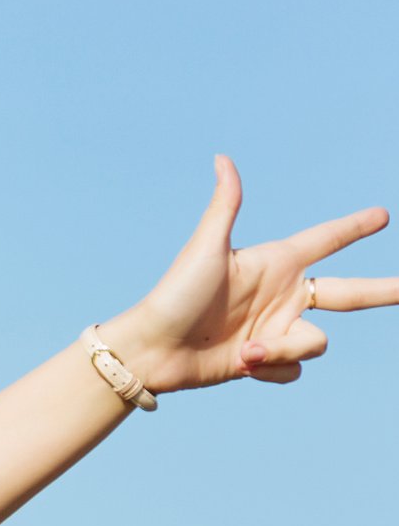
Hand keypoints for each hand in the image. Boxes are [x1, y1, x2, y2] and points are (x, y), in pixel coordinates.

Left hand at [103, 155, 398, 392]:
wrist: (151, 350)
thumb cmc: (174, 295)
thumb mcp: (205, 249)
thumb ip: (225, 205)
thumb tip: (222, 158)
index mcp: (274, 263)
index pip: (326, 240)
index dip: (354, 228)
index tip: (383, 215)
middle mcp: (282, 296)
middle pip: (349, 292)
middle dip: (385, 291)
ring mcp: (276, 329)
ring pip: (316, 341)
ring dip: (284, 347)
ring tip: (246, 350)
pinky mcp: (266, 361)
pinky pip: (294, 367)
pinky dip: (271, 367)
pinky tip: (241, 364)